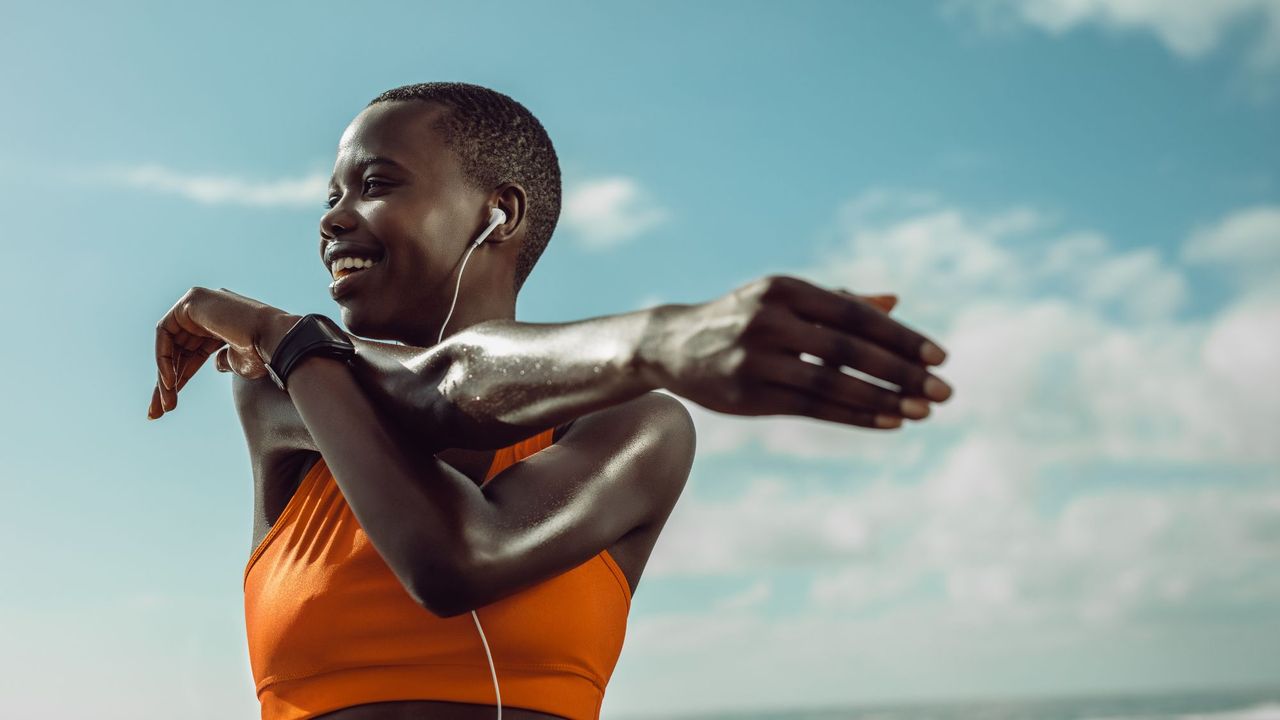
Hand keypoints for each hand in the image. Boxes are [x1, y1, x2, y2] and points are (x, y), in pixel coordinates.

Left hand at [148, 286, 294, 419]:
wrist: (277, 341)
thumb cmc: (265, 354)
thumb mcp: (239, 362)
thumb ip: (224, 360)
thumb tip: (217, 362)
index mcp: (222, 323)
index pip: (191, 353)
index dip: (180, 378)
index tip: (170, 405)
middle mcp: (209, 310)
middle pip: (177, 350)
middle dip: (166, 382)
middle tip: (158, 411)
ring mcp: (200, 302)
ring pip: (168, 344)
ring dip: (164, 376)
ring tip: (166, 403)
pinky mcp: (192, 300)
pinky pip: (165, 333)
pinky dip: (163, 358)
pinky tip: (169, 381)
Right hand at [638, 274, 951, 428]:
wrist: (674, 344)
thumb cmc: (743, 317)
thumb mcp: (785, 300)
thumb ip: (838, 300)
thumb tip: (896, 301)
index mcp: (786, 289)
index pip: (856, 314)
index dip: (901, 336)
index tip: (940, 357)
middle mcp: (770, 320)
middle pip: (850, 350)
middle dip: (902, 372)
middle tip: (944, 391)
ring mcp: (757, 359)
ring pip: (833, 384)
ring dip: (884, 400)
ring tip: (923, 412)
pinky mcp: (750, 395)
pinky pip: (813, 408)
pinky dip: (855, 416)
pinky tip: (889, 421)